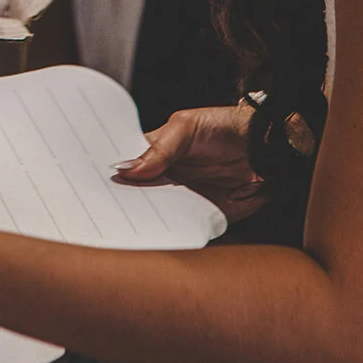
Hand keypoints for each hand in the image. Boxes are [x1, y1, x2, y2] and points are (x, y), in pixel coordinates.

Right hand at [113, 104, 267, 221]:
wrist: (269, 147)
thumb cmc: (226, 127)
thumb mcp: (186, 127)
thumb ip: (159, 149)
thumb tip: (127, 170)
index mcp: (156, 153)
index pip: (127, 167)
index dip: (111, 176)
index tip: (94, 184)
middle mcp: (166, 179)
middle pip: (137, 196)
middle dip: (122, 203)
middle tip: (106, 209)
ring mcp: (184, 200)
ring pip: (157, 217)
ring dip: (145, 221)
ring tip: (127, 225)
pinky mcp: (204, 218)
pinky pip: (183, 229)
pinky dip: (172, 234)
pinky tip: (160, 235)